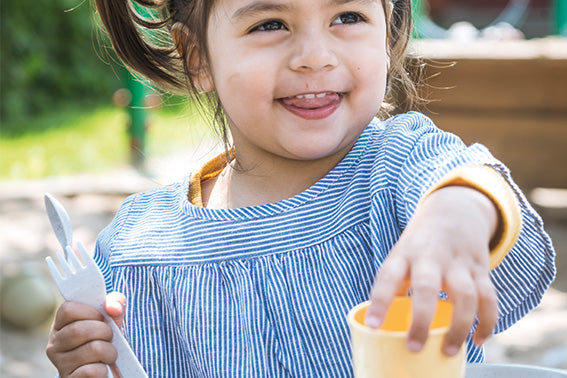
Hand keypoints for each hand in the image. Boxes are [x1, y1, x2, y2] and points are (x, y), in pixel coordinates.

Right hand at [46, 292, 125, 376]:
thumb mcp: (112, 319)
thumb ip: (115, 303)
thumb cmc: (106, 340)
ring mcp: (61, 364)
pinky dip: (104, 369)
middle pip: (79, 330)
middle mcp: (55, 345)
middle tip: (109, 337)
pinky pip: (92, 371)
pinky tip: (102, 368)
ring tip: (108, 354)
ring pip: (92, 349)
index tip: (101, 318)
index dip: (90, 311)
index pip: (67, 309)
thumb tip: (112, 307)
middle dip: (104, 331)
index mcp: (61, 326)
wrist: (109, 369)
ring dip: (109, 351)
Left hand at [365, 186, 498, 355]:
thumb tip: (385, 324)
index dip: (380, 302)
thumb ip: (395, 284)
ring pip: (465, 296)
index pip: (388, 277)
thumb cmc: (420, 244)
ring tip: (448, 350)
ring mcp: (458, 262)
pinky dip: (486, 322)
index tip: (373, 326)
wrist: (454, 209)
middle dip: (421, 319)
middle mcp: (431, 257)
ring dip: (458, 326)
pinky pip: (488, 298)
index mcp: (404, 254)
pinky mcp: (481, 269)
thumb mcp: (401, 255)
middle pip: (427, 287)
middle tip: (414, 347)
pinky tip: (478, 340)